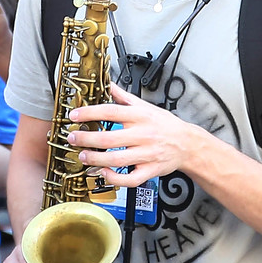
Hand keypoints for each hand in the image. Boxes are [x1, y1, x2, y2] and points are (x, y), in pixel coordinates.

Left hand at [63, 83, 205, 188]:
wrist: (188, 143)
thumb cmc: (165, 125)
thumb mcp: (145, 106)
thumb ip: (124, 97)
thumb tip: (107, 84)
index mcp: (140, 116)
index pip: (111, 112)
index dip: (90, 113)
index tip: (74, 115)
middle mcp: (143, 135)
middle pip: (109, 138)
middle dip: (87, 139)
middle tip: (73, 138)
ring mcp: (147, 154)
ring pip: (117, 159)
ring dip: (96, 159)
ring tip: (83, 156)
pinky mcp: (150, 170)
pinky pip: (130, 178)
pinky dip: (115, 178)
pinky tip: (104, 173)